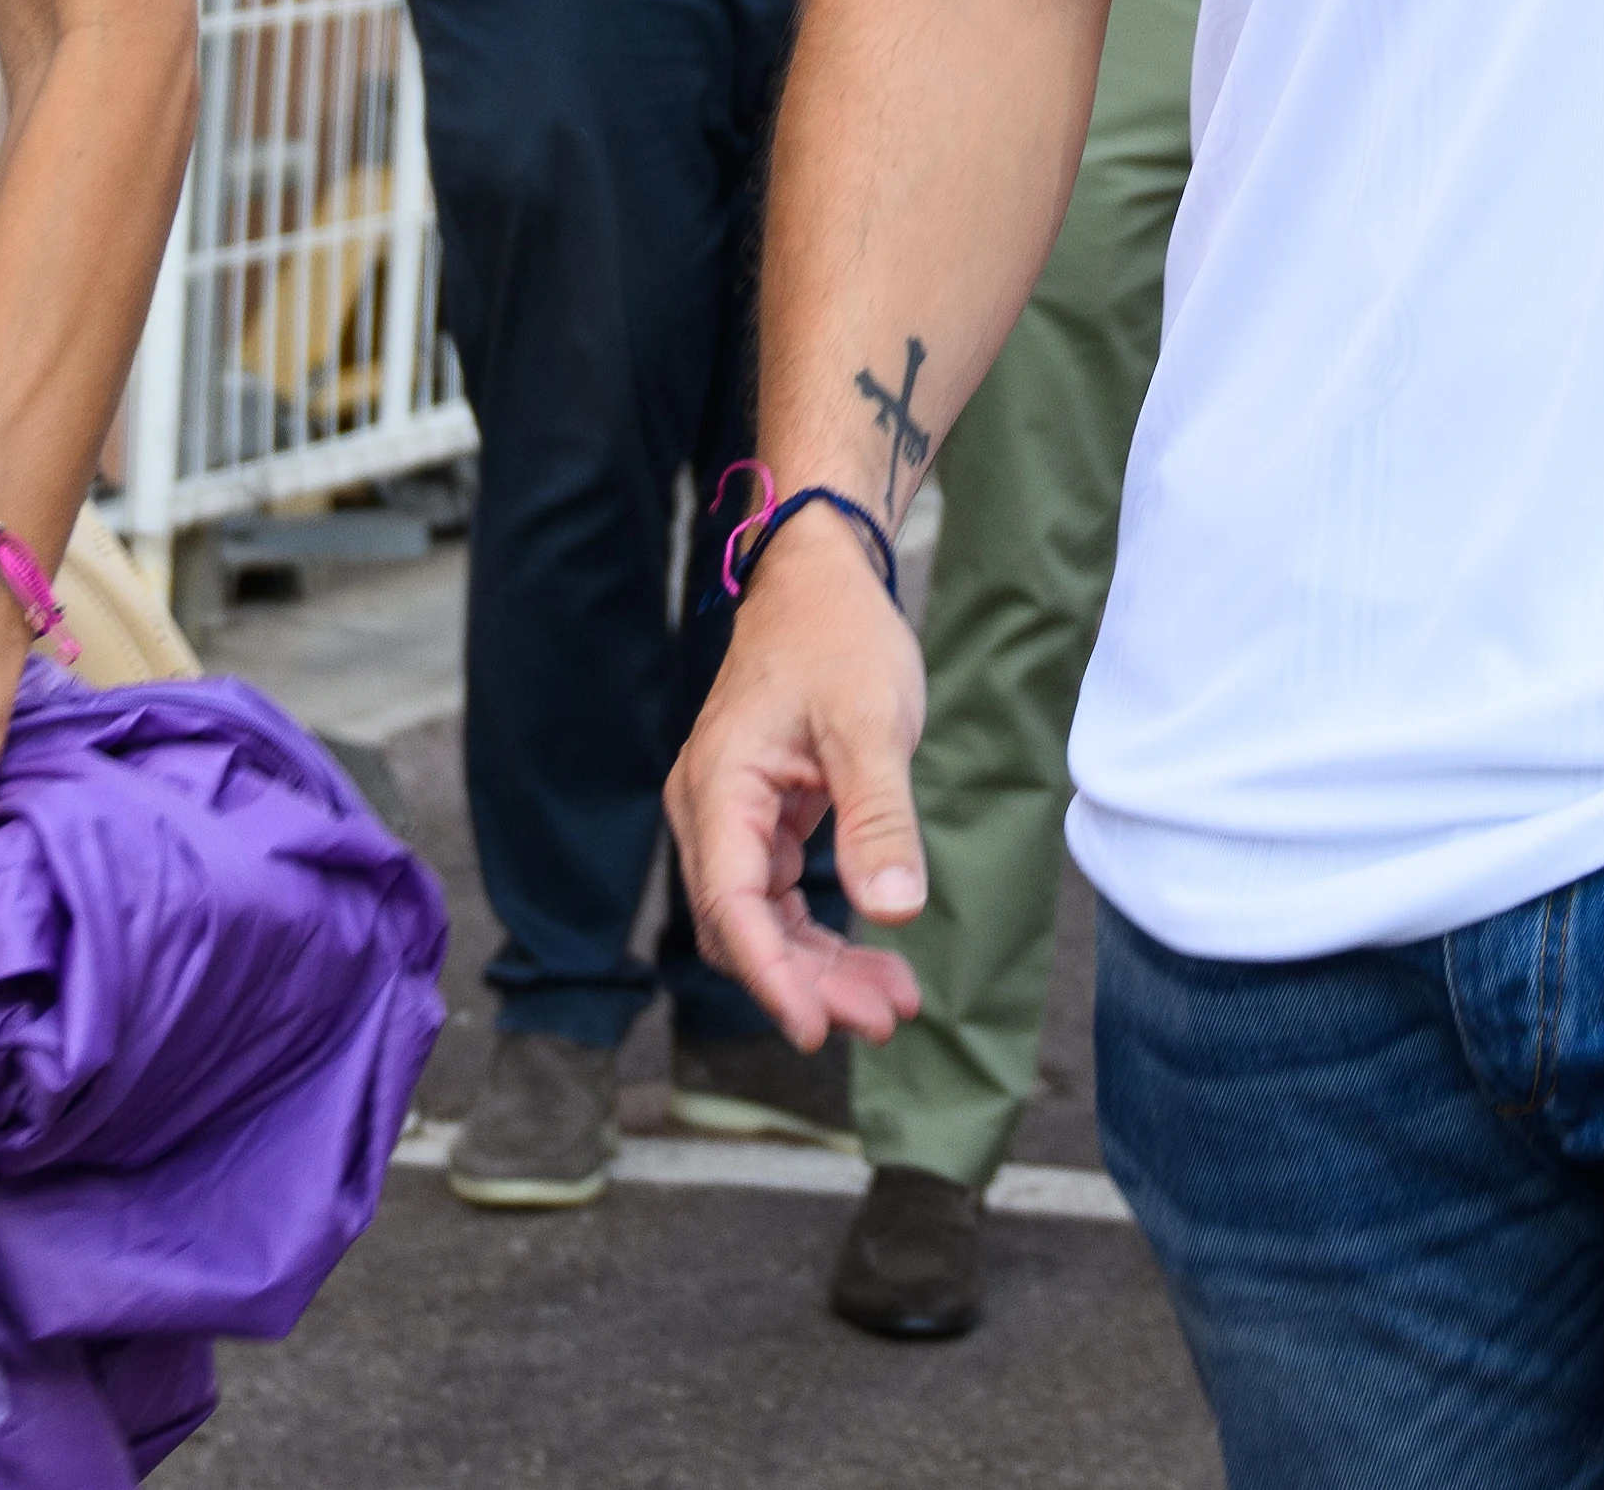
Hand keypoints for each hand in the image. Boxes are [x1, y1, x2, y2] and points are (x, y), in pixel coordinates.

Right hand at [660, 519, 928, 1049]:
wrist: (822, 576)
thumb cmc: (839, 636)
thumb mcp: (871, 725)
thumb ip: (879, 818)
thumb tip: (892, 910)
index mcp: (720, 788)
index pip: (732, 908)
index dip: (774, 977)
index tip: (820, 1028)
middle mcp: (710, 809)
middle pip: (743, 927)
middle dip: (809, 982)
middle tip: (884, 1020)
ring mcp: (733, 815)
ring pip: (763, 920)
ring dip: (820, 966)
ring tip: (892, 1002)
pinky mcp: (761, 816)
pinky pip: (780, 895)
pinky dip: (822, 931)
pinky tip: (874, 954)